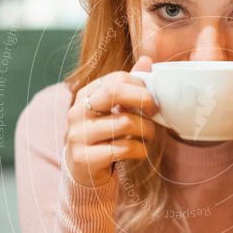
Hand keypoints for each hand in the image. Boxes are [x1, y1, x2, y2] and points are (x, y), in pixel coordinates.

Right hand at [65, 55, 159, 187]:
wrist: (85, 173)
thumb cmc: (105, 136)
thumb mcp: (114, 110)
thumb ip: (128, 86)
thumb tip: (146, 60)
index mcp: (86, 95)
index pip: (116, 79)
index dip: (140, 86)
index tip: (151, 99)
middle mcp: (77, 111)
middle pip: (114, 92)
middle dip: (143, 99)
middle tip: (155, 111)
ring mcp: (78, 135)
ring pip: (124, 123)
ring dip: (146, 131)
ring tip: (148, 136)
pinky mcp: (85, 158)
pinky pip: (124, 149)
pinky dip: (140, 150)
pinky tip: (139, 151)